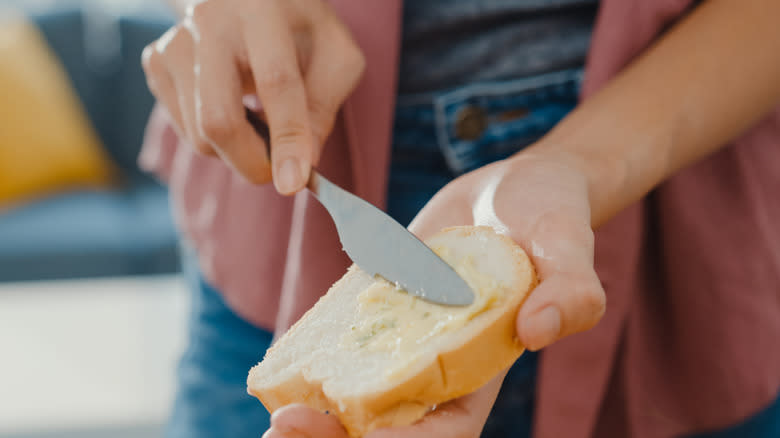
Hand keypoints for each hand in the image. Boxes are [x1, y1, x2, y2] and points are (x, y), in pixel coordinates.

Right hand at [141, 0, 364, 192]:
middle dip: (251, 162)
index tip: (293, 182)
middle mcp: (210, 21)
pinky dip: (215, 138)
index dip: (287, 137)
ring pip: (199, 135)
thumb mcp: (336, 56)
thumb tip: (303, 162)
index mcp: (262, 11)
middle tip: (279, 170)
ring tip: (259, 122)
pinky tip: (233, 108)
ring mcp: (175, 42)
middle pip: (218, 120)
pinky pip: (184, 129)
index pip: (275, 82)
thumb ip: (326, 106)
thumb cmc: (299, 29)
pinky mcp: (156, 62)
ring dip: (237, 150)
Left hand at [262, 148, 605, 436]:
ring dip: (313, 408)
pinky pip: (342, 343)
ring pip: (355, 391)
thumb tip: (538, 330)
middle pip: (387, 422)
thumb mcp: (567, 244)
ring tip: (271, 410)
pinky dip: (311, 358)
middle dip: (338, 436)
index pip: (448, 429)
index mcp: (485, 363)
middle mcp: (439, 360)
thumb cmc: (549, 215)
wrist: (508, 186)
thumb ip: (570, 290)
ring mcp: (405, 335)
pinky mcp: (381, 305)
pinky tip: (279, 360)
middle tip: (285, 428)